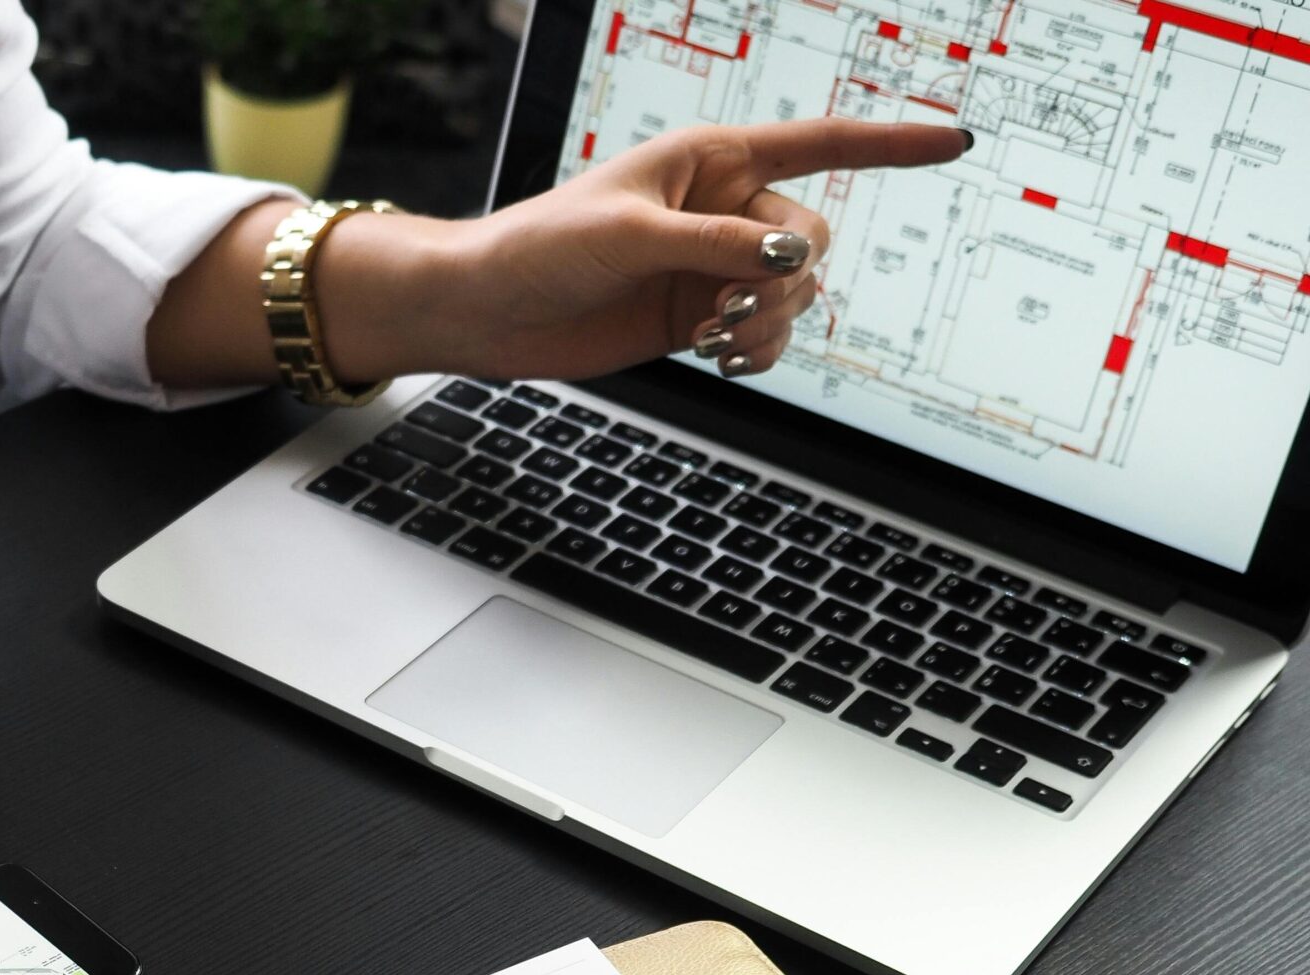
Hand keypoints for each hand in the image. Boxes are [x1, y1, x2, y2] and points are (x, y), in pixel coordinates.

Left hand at [322, 120, 969, 382]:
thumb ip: (717, 246)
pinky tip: (725, 361)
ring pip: (793, 294)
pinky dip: (759, 352)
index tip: (957, 140)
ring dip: (768, 322)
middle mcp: (723, 208)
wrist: (489, 311)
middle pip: (812, 237)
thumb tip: (791, 259)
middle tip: (726, 311)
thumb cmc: (542, 248)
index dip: (893, 143)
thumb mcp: (632, 237)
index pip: (823, 143)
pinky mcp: (698, 316)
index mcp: (713, 159)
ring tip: (711, 339)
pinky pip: (766, 335)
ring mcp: (714, 267)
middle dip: (785, 279)